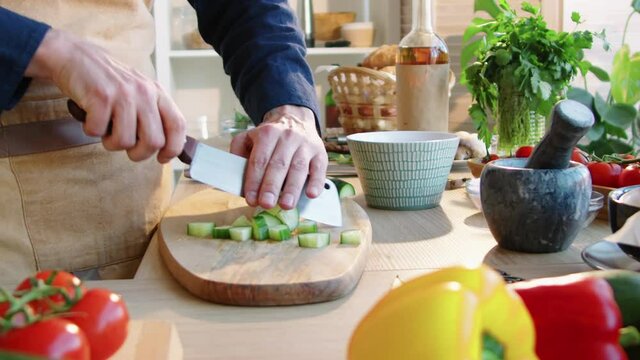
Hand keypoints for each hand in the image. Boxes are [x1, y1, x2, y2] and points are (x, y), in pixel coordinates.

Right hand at [25, 29, 185, 162]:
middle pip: (154, 141)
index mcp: (157, 93)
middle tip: (127, 149)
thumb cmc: (107, 81)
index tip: (162, 158)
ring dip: (111, 143)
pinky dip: (90, 131)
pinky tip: (90, 117)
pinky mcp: (100, 97)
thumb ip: (152, 114)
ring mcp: (123, 94)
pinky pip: (98, 132)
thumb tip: (163, 147)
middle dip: (139, 154)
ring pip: (125, 142)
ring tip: (105, 129)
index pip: (178, 125)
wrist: (74, 55)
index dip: (173, 148)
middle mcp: (144, 93)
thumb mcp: (138, 91)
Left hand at [230, 105, 327, 209]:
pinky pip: (319, 168)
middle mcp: (287, 137)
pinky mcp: (320, 153)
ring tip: (286, 205)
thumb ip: (238, 152)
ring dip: (292, 188)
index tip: (251, 199)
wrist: (295, 119)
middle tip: (266, 204)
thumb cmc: (270, 136)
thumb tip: (235, 175)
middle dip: (272, 186)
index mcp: (267, 134)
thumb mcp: (249, 136)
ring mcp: (305, 145)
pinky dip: (316, 182)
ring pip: (299, 168)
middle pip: (279, 164)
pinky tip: (311, 195)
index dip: (254, 181)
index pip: (259, 160)